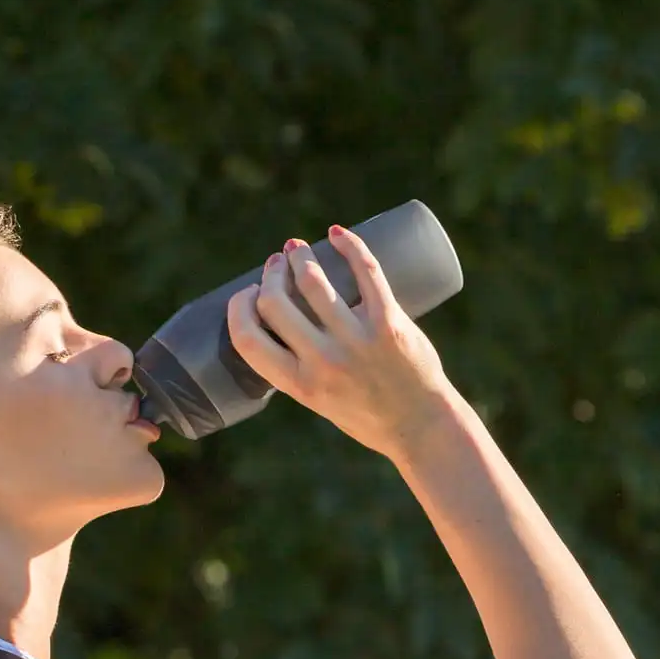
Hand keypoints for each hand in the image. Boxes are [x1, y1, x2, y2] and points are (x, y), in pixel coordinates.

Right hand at [225, 225, 454, 462]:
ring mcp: (357, 339)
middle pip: (275, 302)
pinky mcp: (388, 321)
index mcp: (299, 385)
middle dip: (270, 274)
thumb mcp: (319, 402)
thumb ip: (299, 369)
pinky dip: (349, 245)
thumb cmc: (368, 416)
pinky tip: (337, 234)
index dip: (239, 308)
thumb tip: (283, 325)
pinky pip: (366, 270)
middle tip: (276, 265)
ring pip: (313, 281)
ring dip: (300, 256)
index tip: (246, 294)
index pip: (248, 338)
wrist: (420, 425)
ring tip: (298, 248)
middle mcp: (323, 361)